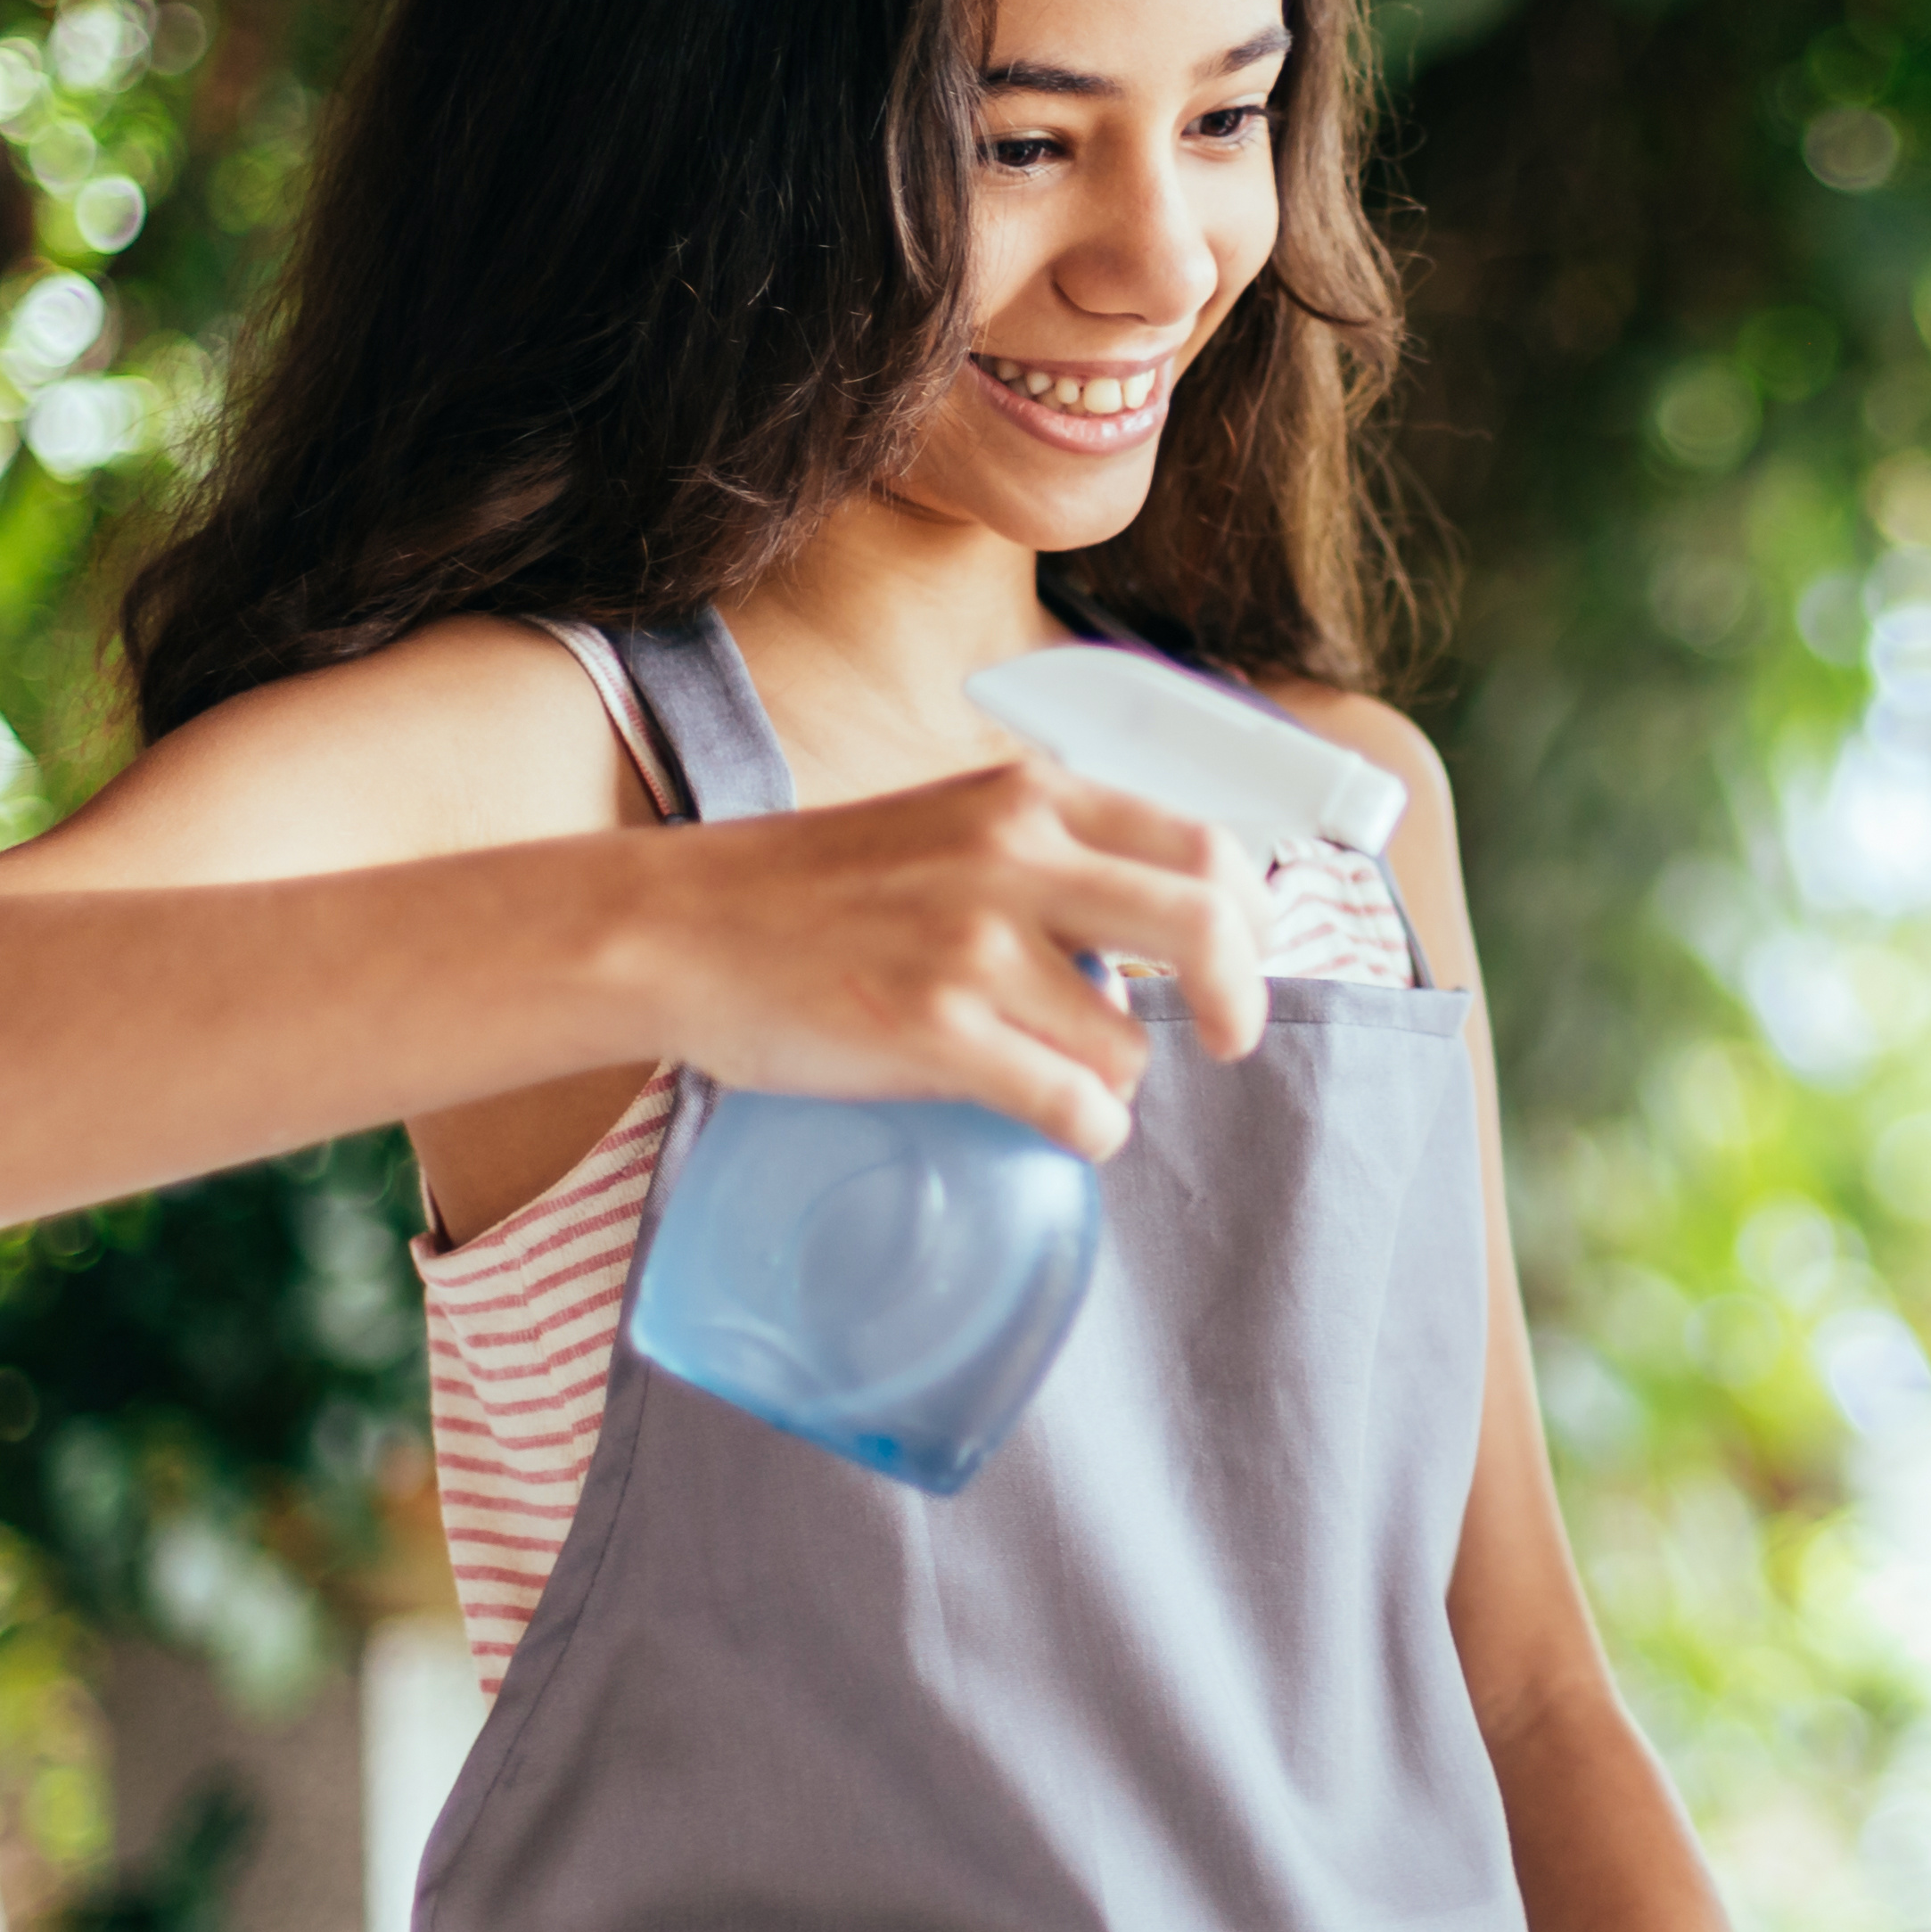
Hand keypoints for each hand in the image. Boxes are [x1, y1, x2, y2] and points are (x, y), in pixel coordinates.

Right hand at [628, 761, 1269, 1157]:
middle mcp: (1015, 858)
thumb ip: (1048, 860)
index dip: (1252, 916)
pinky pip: (1073, 1105)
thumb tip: (1150, 945)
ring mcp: (974, 945)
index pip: (1201, 845)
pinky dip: (1088, 1132)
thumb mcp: (950, 826)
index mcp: (1029, 799)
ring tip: (1066, 1081)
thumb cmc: (813, 890)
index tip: (1248, 961)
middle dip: (1238, 1000)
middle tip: (1230, 1040)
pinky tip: (1065, 1129)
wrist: (678, 927)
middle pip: (1205, 929)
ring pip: (1130, 1042)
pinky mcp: (933, 1030)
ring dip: (1119, 1081)